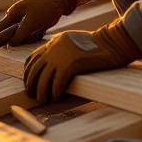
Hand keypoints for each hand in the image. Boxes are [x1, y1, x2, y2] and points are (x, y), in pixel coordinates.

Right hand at [0, 0, 78, 46]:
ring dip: (27, 37)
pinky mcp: (32, 25)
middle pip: (10, 32)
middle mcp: (17, 17)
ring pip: (21, 35)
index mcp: (14, 12)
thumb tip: (11, 44)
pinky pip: (29, 35)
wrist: (58, 2)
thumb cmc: (44, 9)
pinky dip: (34, 36)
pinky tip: (42, 30)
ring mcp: (24, 21)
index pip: (2, 26)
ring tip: (38, 31)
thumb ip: (21, 33)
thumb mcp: (32, 21)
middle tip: (11, 48)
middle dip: (13, 39)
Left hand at [23, 23, 140, 103]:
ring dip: (41, 92)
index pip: (33, 57)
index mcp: (54, 42)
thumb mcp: (75, 42)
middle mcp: (54, 48)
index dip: (28, 72)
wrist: (113, 41)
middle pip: (34, 69)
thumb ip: (63, 50)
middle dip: (30, 83)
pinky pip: (58, 83)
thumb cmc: (98, 45)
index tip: (30, 81)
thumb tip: (56, 66)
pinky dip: (55, 92)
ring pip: (43, 78)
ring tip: (43, 100)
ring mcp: (62, 56)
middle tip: (32, 94)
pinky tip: (57, 98)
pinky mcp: (72, 65)